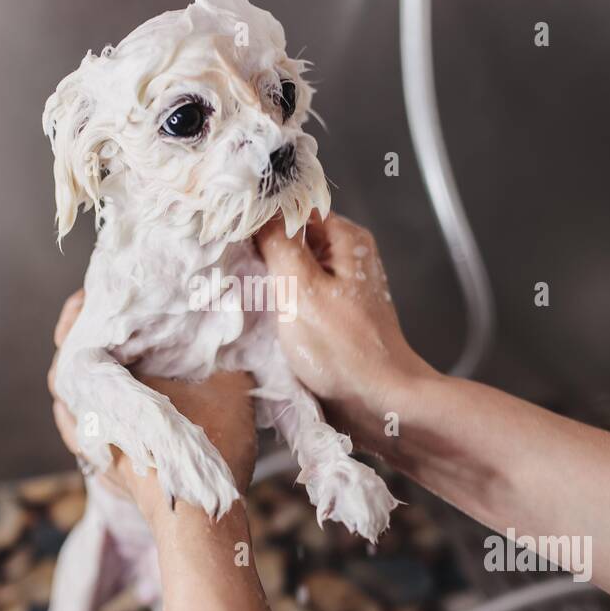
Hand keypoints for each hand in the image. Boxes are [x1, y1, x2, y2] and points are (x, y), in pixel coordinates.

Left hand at [48, 290, 257, 518]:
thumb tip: (232, 325)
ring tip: (100, 361)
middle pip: (67, 369)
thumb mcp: (230, 387)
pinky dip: (85, 413)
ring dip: (80, 380)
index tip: (92, 294)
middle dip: (79, 342)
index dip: (81, 312)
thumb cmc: (208, 445)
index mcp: (109, 381)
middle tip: (97, 321)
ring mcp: (93, 444)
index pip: (75, 336)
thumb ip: (227, 354)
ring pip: (70, 403)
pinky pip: (82, 431)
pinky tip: (103, 408)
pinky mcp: (104, 468)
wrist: (197, 517)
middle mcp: (90, 411)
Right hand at [255, 212, 434, 455]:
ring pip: (289, 269)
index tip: (229, 236)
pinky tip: (260, 317)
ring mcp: (339, 286)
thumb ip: (277, 243)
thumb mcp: (301, 289)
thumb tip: (257, 208)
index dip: (258, 219)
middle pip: (289, 238)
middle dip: (259, 253)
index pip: (291, 207)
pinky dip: (277, 304)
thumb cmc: (345, 350)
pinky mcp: (331, 314)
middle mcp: (346, 256)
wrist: (380, 403)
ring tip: (243, 296)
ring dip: (265, 282)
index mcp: (345, 238)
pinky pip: (296, 296)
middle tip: (232, 270)